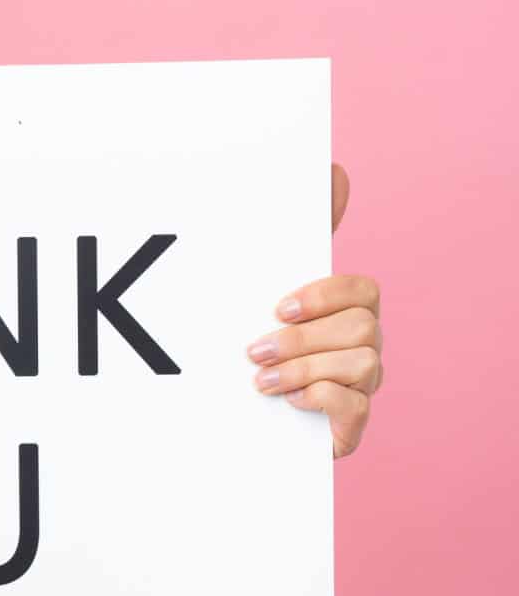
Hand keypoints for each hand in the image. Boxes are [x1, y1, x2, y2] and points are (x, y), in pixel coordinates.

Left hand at [247, 162, 382, 457]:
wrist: (232, 418)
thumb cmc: (255, 343)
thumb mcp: (261, 291)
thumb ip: (295, 237)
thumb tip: (333, 171)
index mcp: (344, 312)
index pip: (362, 290)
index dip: (325, 296)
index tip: (278, 307)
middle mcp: (361, 345)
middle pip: (362, 327)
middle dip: (303, 339)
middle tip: (254, 350)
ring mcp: (360, 385)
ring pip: (362, 363)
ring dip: (303, 369)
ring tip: (258, 380)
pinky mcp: (350, 425)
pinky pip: (356, 406)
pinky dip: (320, 399)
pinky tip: (287, 401)